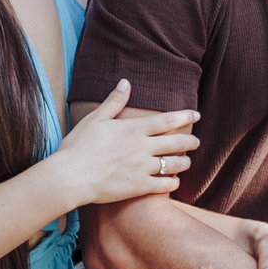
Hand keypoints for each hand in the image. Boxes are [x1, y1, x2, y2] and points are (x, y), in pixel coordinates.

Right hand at [53, 81, 199, 206]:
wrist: (70, 177)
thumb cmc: (79, 146)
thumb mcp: (95, 119)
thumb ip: (114, 101)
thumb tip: (125, 81)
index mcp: (133, 129)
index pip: (167, 120)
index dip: (185, 116)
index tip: (196, 115)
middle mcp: (142, 147)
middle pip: (176, 142)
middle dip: (190, 142)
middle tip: (196, 142)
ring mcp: (143, 168)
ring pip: (174, 164)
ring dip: (184, 162)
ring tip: (187, 161)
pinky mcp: (139, 187)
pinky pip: (164, 186)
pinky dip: (173, 183)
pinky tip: (174, 182)